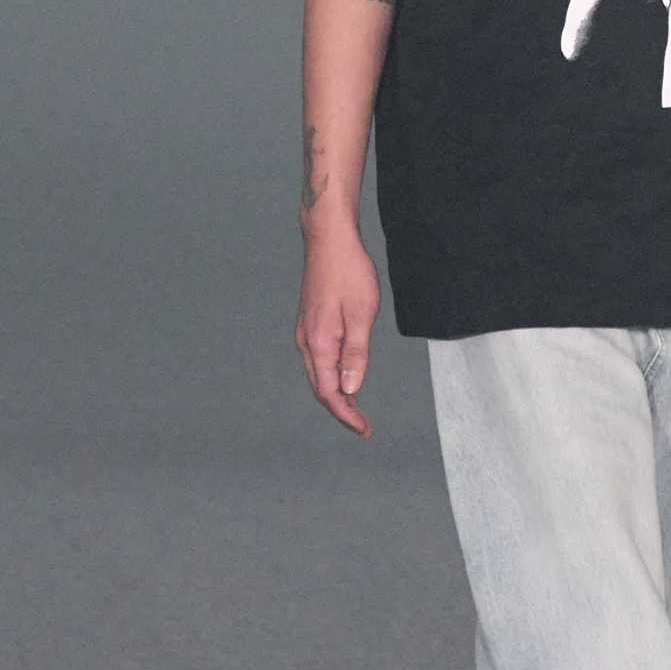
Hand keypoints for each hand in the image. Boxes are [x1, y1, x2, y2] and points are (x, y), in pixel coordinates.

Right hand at [295, 224, 381, 435]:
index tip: (364, 429)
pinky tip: (345, 376)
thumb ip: (356, 354)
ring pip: (318, 374)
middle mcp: (307, 341)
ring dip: (335, 393)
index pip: (329, 392)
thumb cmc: (349, 273)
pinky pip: (319, 358)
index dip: (346, 415)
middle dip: (340, 410)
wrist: (330, 240)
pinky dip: (331, 375)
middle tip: (362, 425)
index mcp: (319, 342)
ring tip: (356, 407)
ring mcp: (306, 331)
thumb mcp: (362, 315)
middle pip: (320, 387)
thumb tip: (350, 387)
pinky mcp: (311, 322)